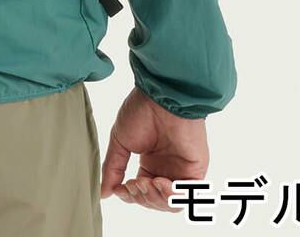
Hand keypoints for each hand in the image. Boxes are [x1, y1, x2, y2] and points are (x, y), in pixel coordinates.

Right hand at [99, 88, 207, 212]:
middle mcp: (167, 169)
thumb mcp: (120, 141)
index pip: (141, 192)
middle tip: (132, 184)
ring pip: (170, 203)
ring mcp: (181, 171)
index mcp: (151, 163)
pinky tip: (158, 182)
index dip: (130, 196)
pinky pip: (185, 194)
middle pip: (155, 201)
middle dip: (141, 198)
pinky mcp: (195, 171)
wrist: (161, 97)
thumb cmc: (141, 111)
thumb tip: (103, 192)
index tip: (120, 189)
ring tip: (144, 182)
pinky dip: (170, 196)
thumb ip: (113, 168)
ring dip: (154, 198)